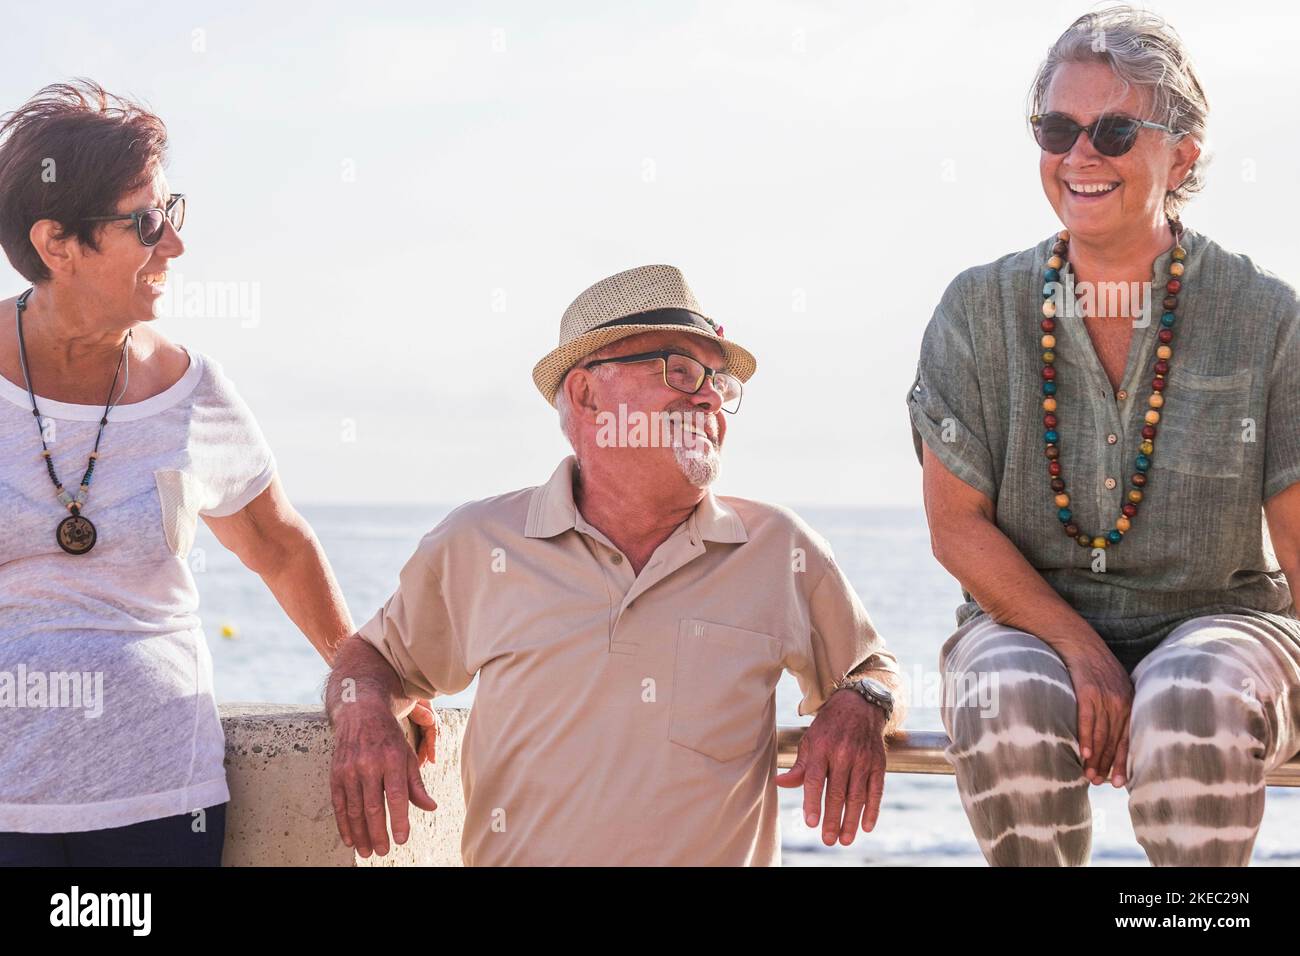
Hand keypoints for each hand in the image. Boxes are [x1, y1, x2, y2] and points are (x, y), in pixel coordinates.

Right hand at [330, 701, 437, 856]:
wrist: (360, 711)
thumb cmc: (388, 736)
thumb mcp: (406, 755)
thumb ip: (416, 784)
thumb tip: (430, 807)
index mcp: (392, 759)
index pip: (397, 796)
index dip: (399, 820)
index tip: (402, 839)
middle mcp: (369, 764)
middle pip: (374, 807)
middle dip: (378, 833)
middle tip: (383, 852)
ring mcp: (350, 769)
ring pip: (354, 809)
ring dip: (360, 834)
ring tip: (367, 852)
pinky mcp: (335, 773)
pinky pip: (339, 804)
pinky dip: (343, 824)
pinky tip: (350, 839)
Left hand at [775, 689, 887, 845]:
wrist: (859, 705)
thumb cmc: (828, 728)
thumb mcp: (810, 741)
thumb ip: (798, 767)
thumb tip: (779, 783)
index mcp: (821, 748)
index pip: (815, 779)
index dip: (812, 802)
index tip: (811, 822)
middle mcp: (843, 753)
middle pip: (837, 792)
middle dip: (832, 819)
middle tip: (828, 840)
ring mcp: (862, 759)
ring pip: (857, 795)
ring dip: (851, 820)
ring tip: (845, 839)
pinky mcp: (878, 763)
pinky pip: (876, 790)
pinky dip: (873, 810)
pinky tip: (866, 826)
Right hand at [1056, 638, 1132, 786]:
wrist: (1073, 635)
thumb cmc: (1087, 660)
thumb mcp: (1108, 680)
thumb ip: (1112, 702)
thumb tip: (1108, 728)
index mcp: (1128, 699)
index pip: (1129, 737)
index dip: (1124, 761)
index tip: (1120, 782)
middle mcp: (1121, 698)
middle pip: (1116, 739)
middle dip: (1109, 764)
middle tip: (1101, 784)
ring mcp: (1105, 694)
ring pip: (1101, 733)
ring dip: (1096, 757)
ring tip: (1089, 776)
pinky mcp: (1087, 690)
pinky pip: (1087, 719)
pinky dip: (1085, 738)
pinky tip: (1083, 754)